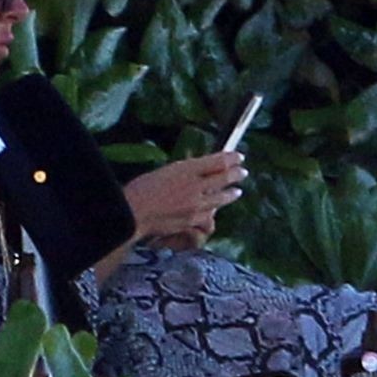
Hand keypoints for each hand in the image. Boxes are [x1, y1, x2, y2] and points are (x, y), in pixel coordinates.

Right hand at [124, 153, 244, 244]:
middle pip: (224, 178)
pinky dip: (214, 210)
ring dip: (231, 193)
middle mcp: (195, 185)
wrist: (134, 213)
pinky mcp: (193, 219)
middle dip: (236, 174)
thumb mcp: (166, 171)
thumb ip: (186, 171)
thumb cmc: (142, 189)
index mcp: (186, 169)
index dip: (231, 158)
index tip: (238, 156)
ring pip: (222, 198)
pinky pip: (210, 214)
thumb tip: (202, 169)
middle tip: (242, 172)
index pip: (217, 161)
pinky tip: (215, 209)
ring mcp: (196, 204)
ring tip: (237, 191)